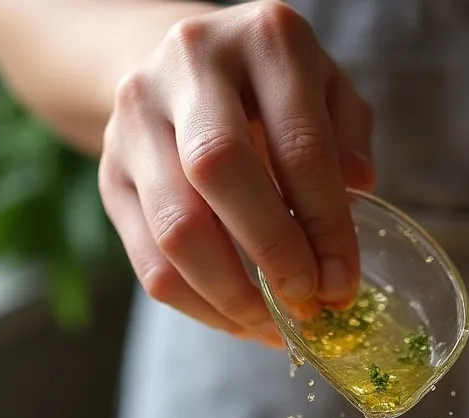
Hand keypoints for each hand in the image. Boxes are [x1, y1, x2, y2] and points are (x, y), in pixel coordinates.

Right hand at [98, 1, 373, 343]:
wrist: (187, 69)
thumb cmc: (275, 93)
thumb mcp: (328, 94)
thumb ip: (347, 139)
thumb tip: (358, 191)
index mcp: (264, 40)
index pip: (299, 146)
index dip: (327, 226)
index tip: (343, 284)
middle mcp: (189, 65)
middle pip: (220, 171)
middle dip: (272, 254)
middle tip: (306, 305)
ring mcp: (136, 120)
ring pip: (176, 229)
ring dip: (233, 295)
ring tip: (275, 326)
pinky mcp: (110, 175)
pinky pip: (150, 264)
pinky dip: (201, 307)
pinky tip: (242, 321)